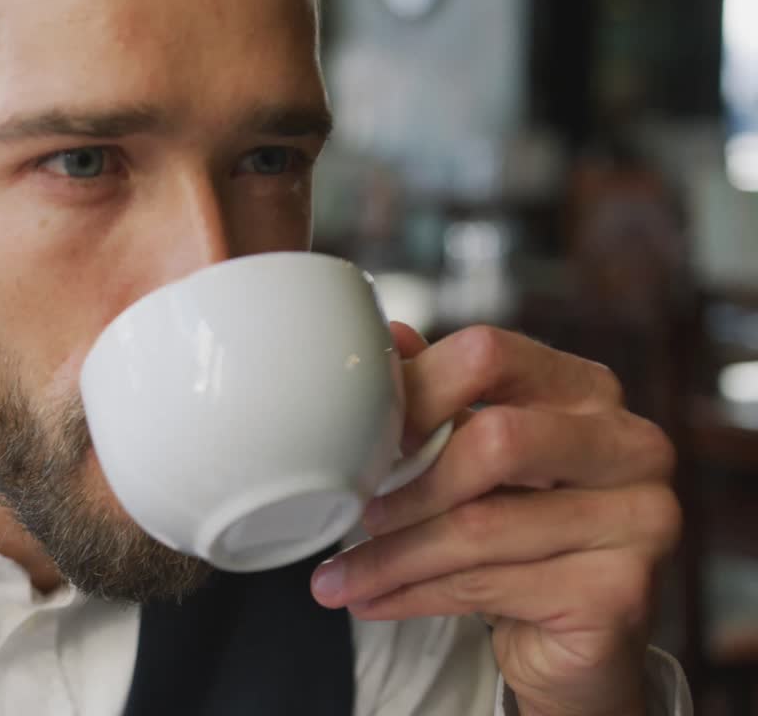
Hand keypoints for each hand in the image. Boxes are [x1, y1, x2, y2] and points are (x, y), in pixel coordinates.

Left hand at [310, 325, 680, 715]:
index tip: (362, 432)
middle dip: (411, 483)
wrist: (572, 642)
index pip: (490, 355)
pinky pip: (488, 587)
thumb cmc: (519, 536)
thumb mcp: (478, 459)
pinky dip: (414, 596)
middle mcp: (629, 445)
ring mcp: (639, 520)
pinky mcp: (619, 592)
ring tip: (340, 575)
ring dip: (392, 555)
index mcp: (589, 390)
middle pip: (496, 439)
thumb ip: (441, 398)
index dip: (415, 391)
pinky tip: (375, 601)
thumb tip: (388, 337)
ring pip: (480, 526)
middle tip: (357, 511)